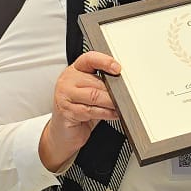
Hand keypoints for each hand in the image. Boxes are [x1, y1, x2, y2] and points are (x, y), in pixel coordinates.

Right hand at [37, 51, 121, 172]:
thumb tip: (123, 83)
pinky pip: (90, 111)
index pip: (90, 59)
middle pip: (96, 82)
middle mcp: (68, 80)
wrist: (63, 131)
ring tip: (121, 106)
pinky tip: (112, 114)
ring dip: (111, 103)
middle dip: (113, 91)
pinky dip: (105, 113)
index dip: (105, 61)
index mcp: (75, 70)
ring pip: (94, 96)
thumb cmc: (79, 109)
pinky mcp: (66, 111)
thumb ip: (102, 84)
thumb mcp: (91, 92)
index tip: (117, 68)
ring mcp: (64, 95)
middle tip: (126, 95)